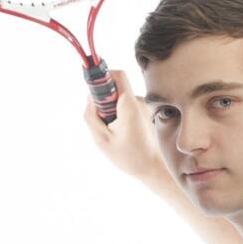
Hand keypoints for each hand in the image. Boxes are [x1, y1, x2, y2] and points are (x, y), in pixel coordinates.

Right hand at [83, 68, 167, 182]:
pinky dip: (119, 115)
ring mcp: (143, 107)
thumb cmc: (128, 156)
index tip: (92, 87)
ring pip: (120, 98)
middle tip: (101, 118)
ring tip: (112, 131)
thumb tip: (89, 98)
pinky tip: (121, 133)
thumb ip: (91, 115)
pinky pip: (126, 106)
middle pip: (116, 87)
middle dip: (104, 98)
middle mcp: (139, 102)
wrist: (152, 168)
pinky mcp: (144, 113)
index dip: (103, 76)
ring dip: (111, 109)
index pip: (118, 75)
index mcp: (129, 105)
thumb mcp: (101, 139)